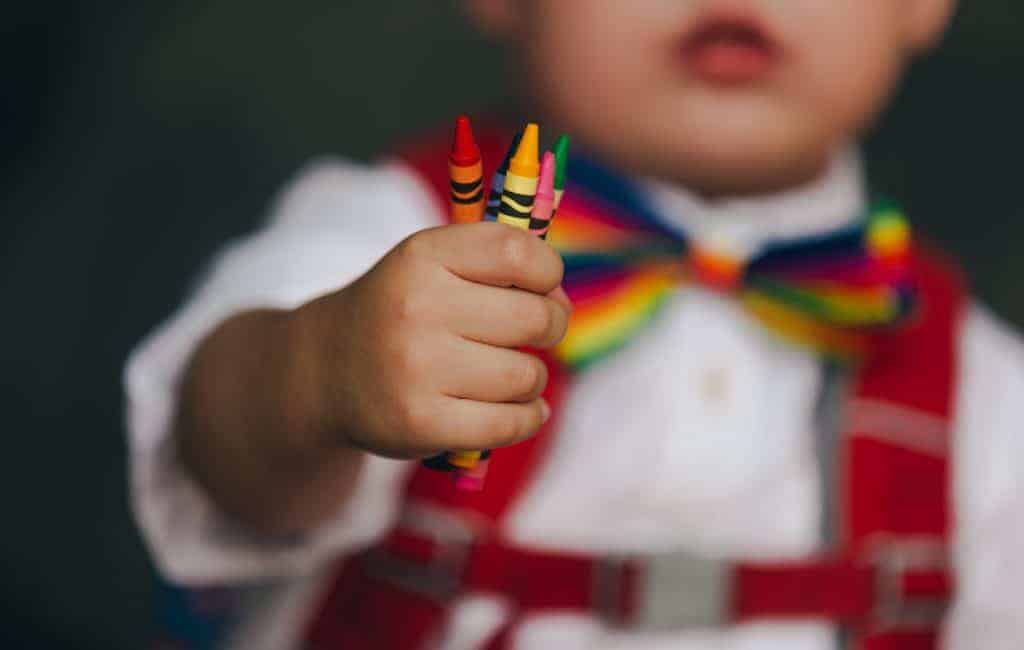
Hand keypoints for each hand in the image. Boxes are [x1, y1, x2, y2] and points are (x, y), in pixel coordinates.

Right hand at [292, 222, 570, 459]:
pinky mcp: (422, 422)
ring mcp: (417, 368)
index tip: (541, 286)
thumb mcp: (429, 264)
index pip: (518, 254)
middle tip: (536, 332)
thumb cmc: (399, 312)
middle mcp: (417, 308)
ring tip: (511, 375)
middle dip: (550, 326)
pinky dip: (529, 417)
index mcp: (422, 256)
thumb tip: (560, 299)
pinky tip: (522, 409)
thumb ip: (494, 264)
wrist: (325, 371)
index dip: (548, 272)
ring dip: (532, 378)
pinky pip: (511, 422)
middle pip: (535, 318)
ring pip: (527, 375)